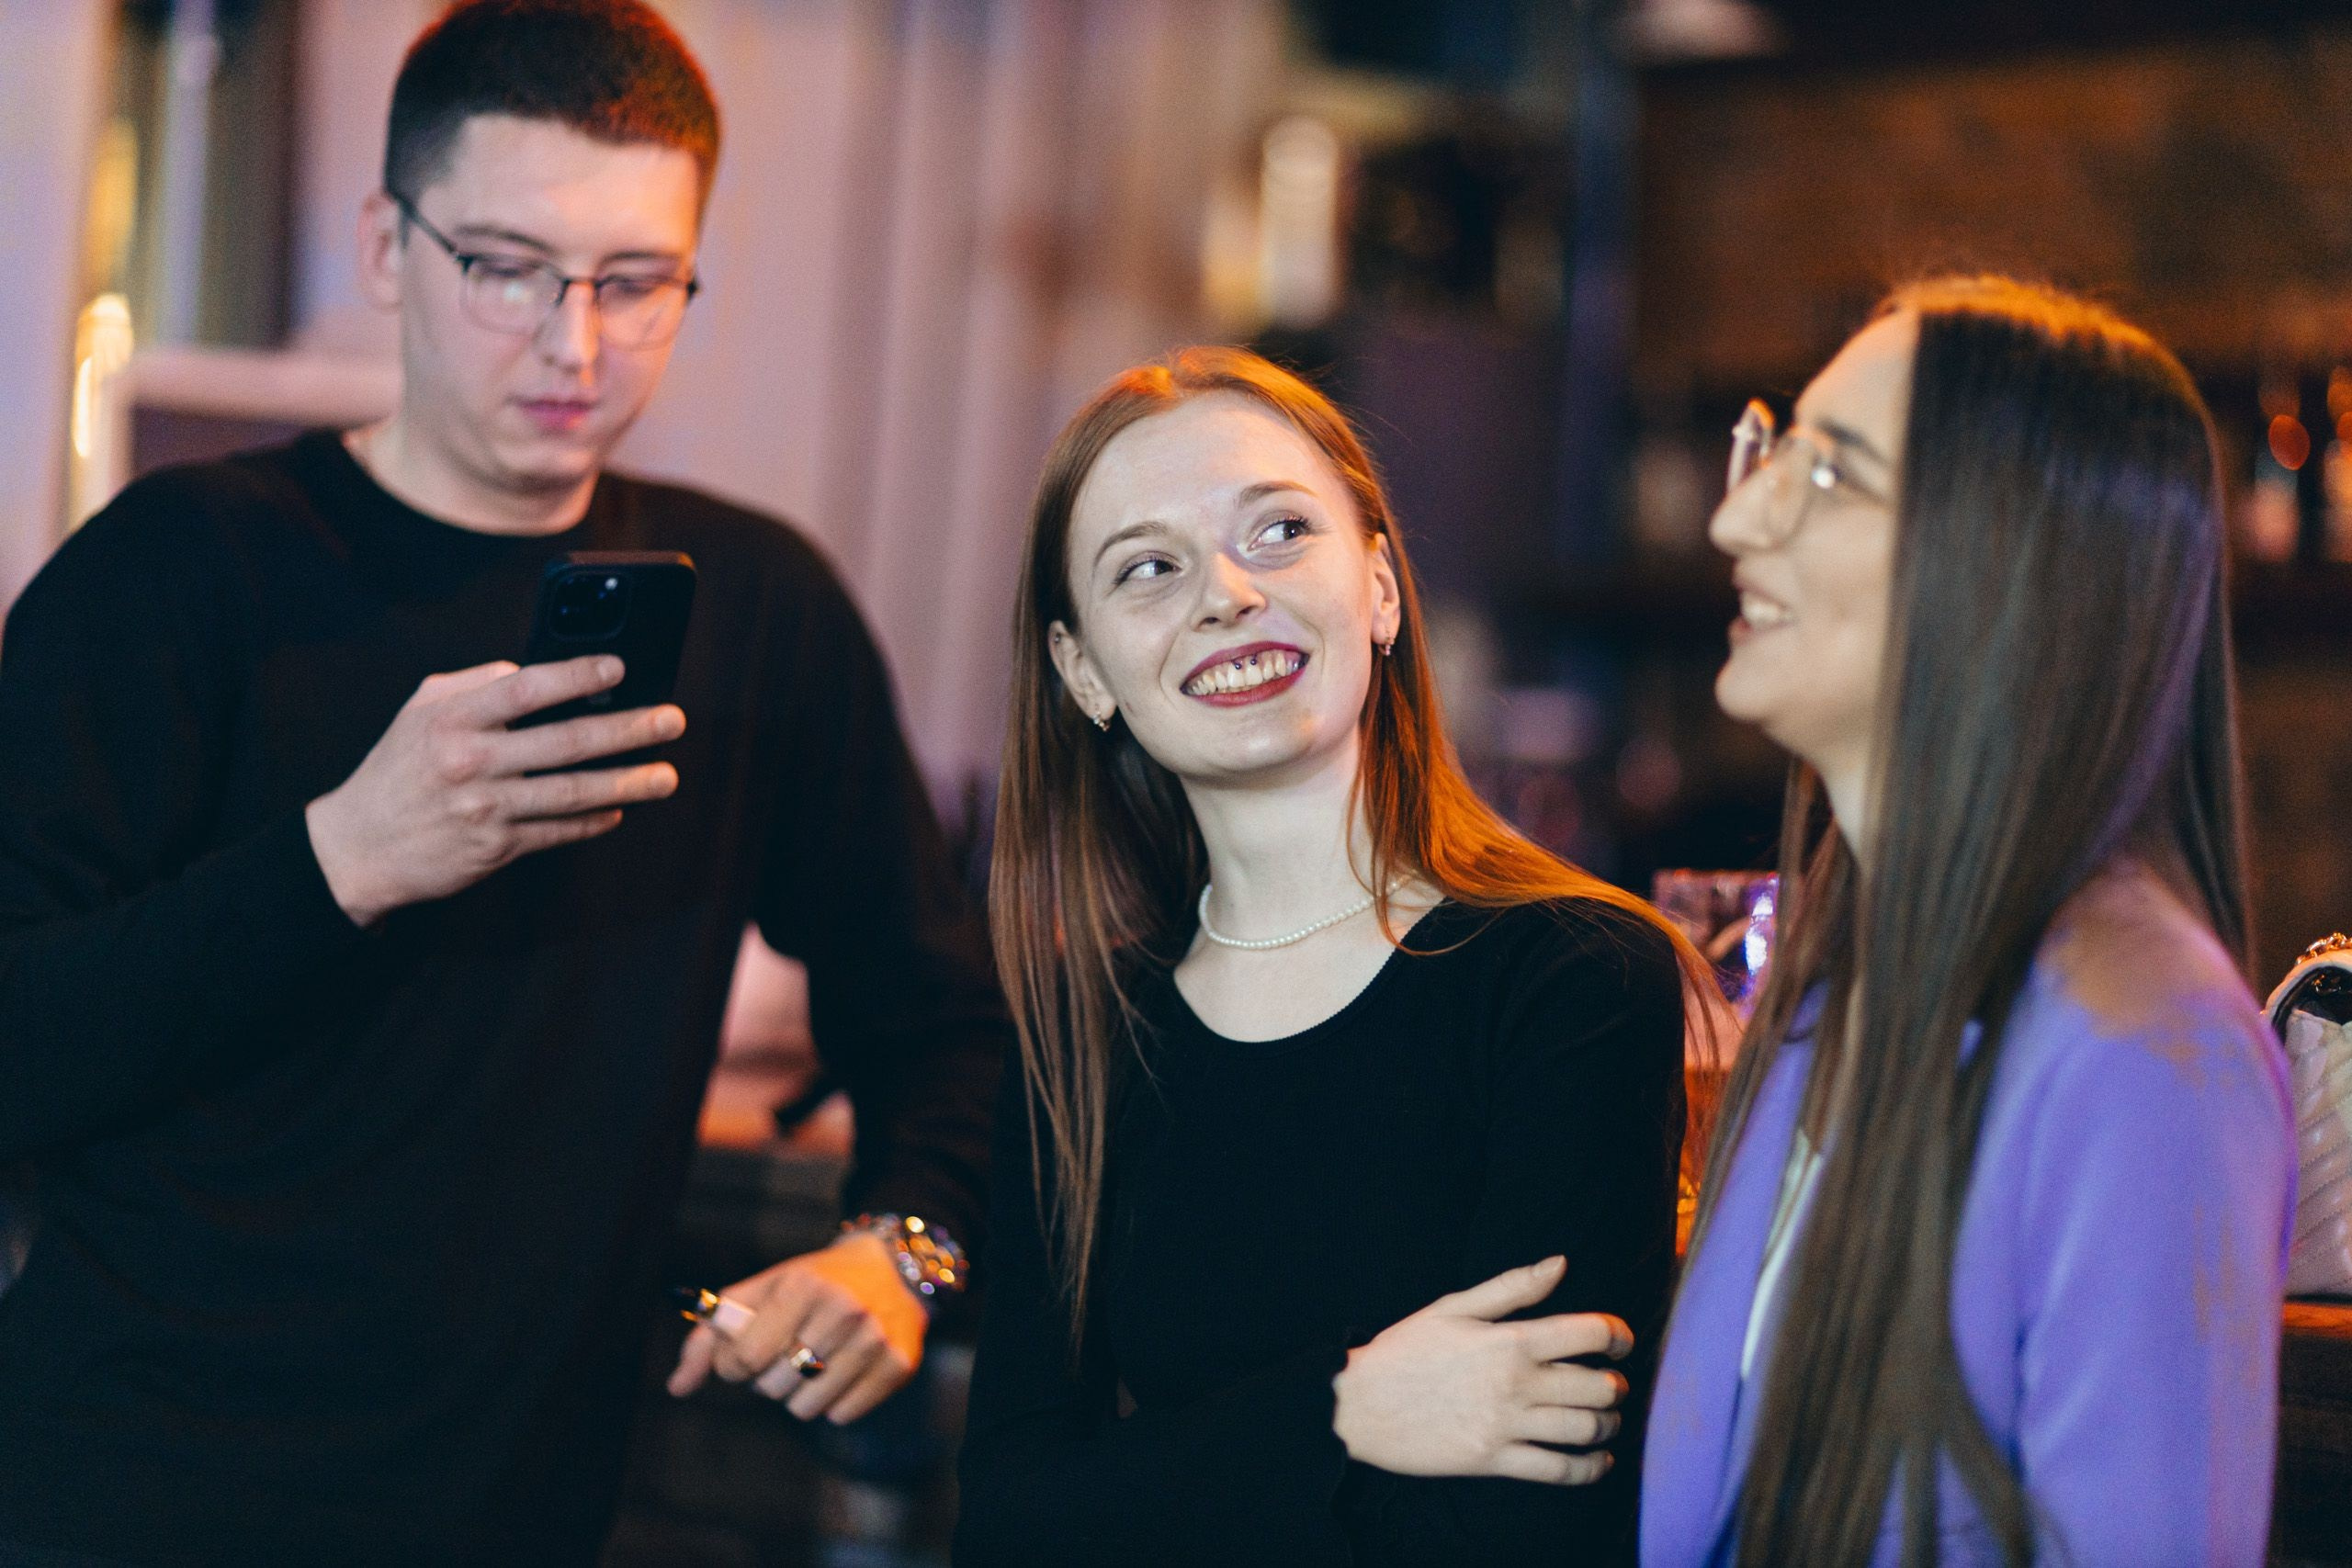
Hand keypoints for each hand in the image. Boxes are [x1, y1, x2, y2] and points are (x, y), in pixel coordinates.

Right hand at [304, 656, 685, 925]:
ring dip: (628, 783)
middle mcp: (470, 762)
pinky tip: (620, 810)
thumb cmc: (397, 769)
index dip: (577, 676)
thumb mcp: (419, 711)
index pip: (526, 688)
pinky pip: (557, 831)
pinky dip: (593, 821)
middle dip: (627, 730)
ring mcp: (485, 808)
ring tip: (666, 775)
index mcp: (452, 719)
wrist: (357, 847)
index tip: (619, 668)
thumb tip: (535, 668)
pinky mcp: (494, 848)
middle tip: (671, 720)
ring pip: (572, 793)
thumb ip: (477, 684)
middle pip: (565, 742)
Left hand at [666, 1232, 927, 1423]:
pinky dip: (833, 1402)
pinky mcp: (898, 1365)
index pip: (745, 1358)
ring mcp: (874, 1339)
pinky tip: (842, 1370)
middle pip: (774, 1387)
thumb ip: (709, 1336)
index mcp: (802, 1285)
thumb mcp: (761, 1291)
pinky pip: (842, 1415)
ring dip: (799, 1394)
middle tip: (784, 1352)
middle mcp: (843, 1309)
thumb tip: (677, 1387)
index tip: (743, 1352)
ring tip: (812, 1362)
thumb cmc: (812, 1283)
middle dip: (767, 1378)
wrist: (891, 1269)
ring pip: (806, 1407)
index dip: (733, 1365)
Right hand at [1331, 1255, 1632, 1484]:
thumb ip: (1512, 1286)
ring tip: (1606, 1420)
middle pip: (1598, 1386)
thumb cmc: (1405, 1350)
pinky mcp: (1493, 1461)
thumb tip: (1561, 1263)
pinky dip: (1589, 1469)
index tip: (1621, 1341)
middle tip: (1613, 1384)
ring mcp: (1505, 1425)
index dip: (1618, 1334)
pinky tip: (1597, 1461)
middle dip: (1617, 1385)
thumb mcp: (1453, 1307)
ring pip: (1585, 1429)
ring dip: (1608, 1425)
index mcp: (1509, 1340)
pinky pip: (1558, 1471)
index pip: (1589, 1332)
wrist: (1358, 1404)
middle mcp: (1515, 1383)